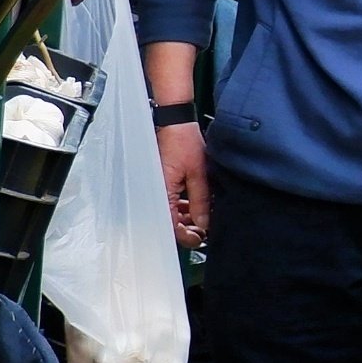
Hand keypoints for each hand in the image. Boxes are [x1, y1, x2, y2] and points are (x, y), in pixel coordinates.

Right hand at [159, 121, 208, 248]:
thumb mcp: (199, 174)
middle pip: (169, 221)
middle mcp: (156, 193)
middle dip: (187, 229)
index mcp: (162, 192)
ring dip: (186, 218)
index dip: (185, 236)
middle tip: (204, 231)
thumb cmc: (183, 143)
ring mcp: (159, 188)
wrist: (176, 124)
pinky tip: (196, 207)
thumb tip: (204, 223)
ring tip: (204, 219)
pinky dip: (183, 207)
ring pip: (171, 212)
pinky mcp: (162, 182)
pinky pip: (171, 201)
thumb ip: (201, 201)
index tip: (200, 238)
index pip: (170, 225)